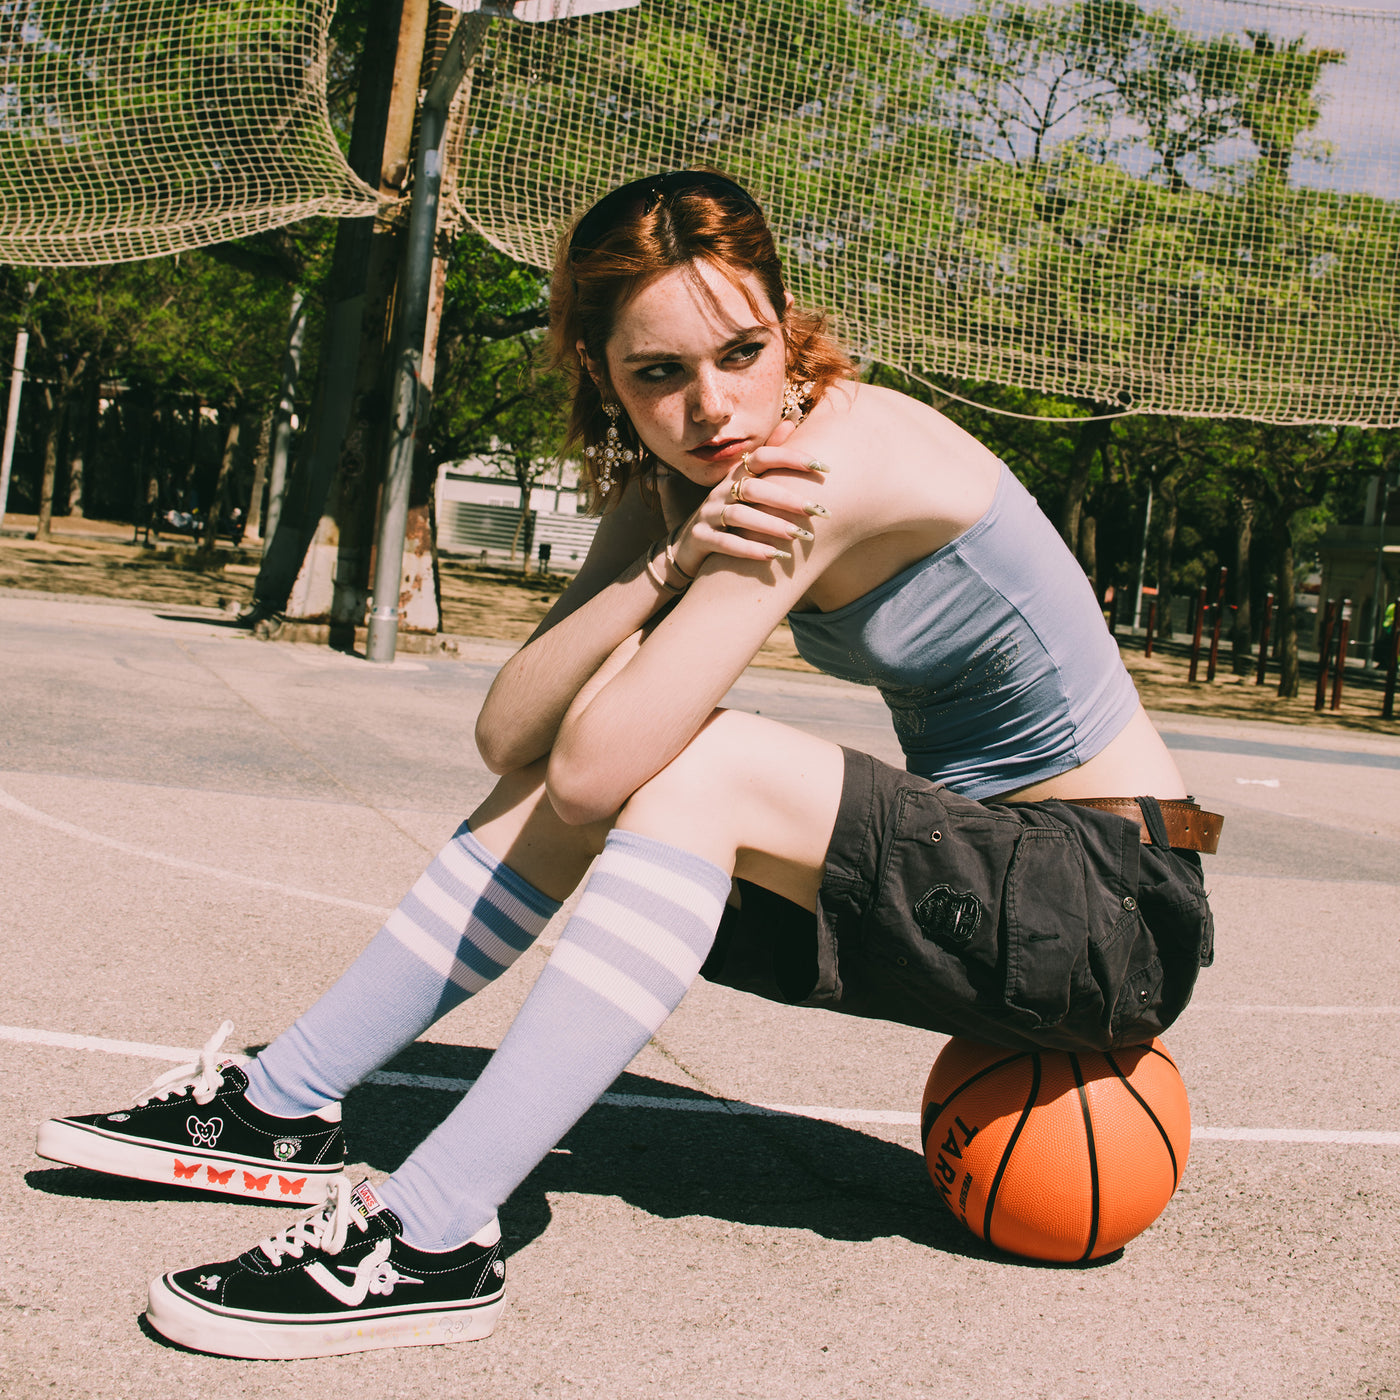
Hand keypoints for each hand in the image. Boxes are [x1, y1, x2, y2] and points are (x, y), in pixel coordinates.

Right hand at [669, 445, 830, 575]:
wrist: (687, 546)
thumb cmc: (727, 512)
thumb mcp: (746, 483)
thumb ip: (770, 454)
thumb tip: (794, 417)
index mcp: (736, 475)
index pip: (763, 456)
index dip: (793, 458)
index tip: (825, 468)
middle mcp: (720, 490)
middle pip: (754, 488)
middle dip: (788, 498)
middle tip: (818, 511)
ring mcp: (707, 514)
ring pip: (740, 516)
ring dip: (772, 526)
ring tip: (799, 536)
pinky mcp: (700, 539)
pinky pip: (725, 543)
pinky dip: (750, 549)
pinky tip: (773, 556)